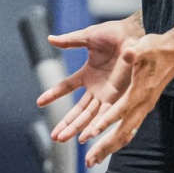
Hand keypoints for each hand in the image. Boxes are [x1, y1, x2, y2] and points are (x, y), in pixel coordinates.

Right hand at [36, 15, 142, 142]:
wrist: (134, 33)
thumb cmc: (113, 33)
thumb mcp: (88, 37)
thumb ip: (70, 41)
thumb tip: (49, 38)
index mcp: (87, 73)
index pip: (66, 87)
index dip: (53, 94)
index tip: (39, 102)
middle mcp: (96, 87)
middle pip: (77, 110)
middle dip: (65, 123)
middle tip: (53, 136)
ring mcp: (106, 93)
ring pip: (88, 116)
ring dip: (76, 128)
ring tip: (62, 139)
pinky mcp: (118, 96)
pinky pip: (104, 113)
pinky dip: (95, 125)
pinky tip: (87, 136)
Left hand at [79, 31, 173, 167]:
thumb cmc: (157, 49)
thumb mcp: (144, 47)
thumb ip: (134, 52)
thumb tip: (127, 52)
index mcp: (140, 91)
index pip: (121, 110)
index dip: (107, 121)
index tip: (91, 133)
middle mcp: (142, 104)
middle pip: (123, 131)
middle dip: (105, 146)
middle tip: (88, 161)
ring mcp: (143, 108)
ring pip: (125, 135)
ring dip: (108, 148)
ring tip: (91, 161)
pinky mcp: (141, 108)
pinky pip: (128, 130)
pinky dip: (115, 141)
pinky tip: (105, 149)